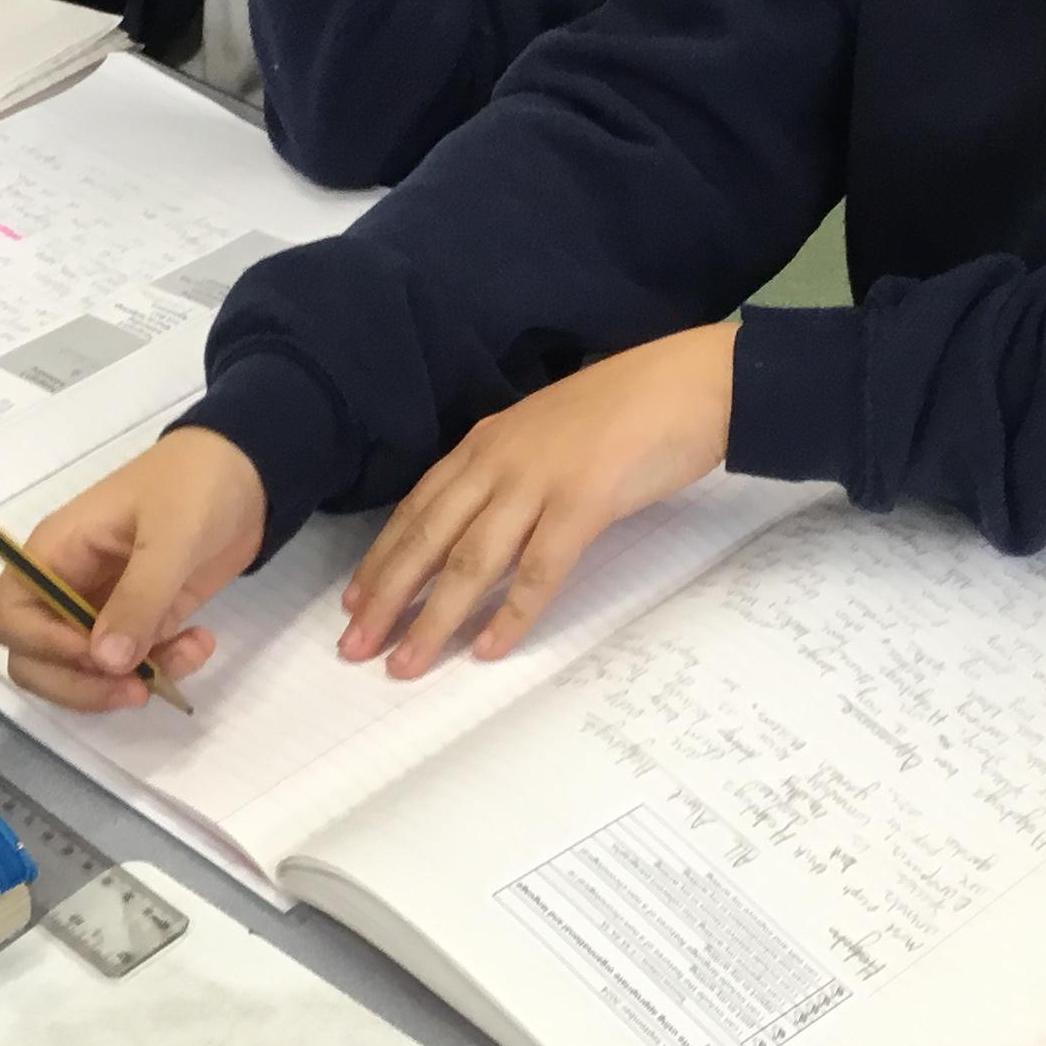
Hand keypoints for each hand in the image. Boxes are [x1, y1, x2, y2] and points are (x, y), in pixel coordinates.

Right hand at [0, 429, 267, 711]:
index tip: (97, 654)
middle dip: (79, 684)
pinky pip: (132, 665)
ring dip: (125, 682)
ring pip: (82, 672)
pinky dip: (162, 668)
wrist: (248, 474)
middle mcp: (68, 586)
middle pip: (33, 659)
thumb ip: (139, 597)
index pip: (8, 616)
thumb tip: (105, 662)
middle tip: (134, 689)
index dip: (41, 646)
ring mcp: (103, 608)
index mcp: (56, 553)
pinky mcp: (142, 622)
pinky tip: (200, 644)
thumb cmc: (195, 485)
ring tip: (184, 657)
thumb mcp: (171, 534)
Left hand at [341, 324, 737, 678]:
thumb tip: (486, 524)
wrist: (692, 381)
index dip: (381, 558)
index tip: (353, 602)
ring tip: (405, 664)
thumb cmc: (629, 408)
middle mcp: (500, 460)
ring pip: (470, 561)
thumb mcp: (548, 433)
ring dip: (432, 618)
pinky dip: (510, 614)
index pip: (418, 508)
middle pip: (428, 538)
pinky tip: (488, 649)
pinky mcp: (584, 502)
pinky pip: (538, 569)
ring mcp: (539, 480)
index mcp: (487, 442)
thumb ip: (512, 472)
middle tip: (354, 647)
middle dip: (386, 597)